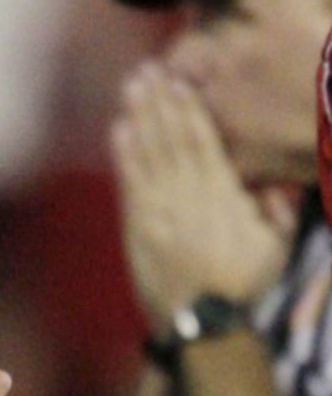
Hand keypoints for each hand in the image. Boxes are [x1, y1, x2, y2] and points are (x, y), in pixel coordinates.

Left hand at [110, 62, 289, 326]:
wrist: (204, 326)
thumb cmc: (245, 284)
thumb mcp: (277, 245)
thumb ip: (277, 208)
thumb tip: (276, 180)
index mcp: (221, 196)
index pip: (202, 141)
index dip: (188, 107)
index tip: (180, 79)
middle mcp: (187, 198)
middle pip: (170, 138)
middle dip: (159, 101)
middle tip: (148, 68)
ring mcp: (158, 214)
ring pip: (147, 155)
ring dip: (139, 118)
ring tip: (132, 87)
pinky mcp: (138, 231)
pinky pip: (130, 184)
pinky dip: (123, 155)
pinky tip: (119, 129)